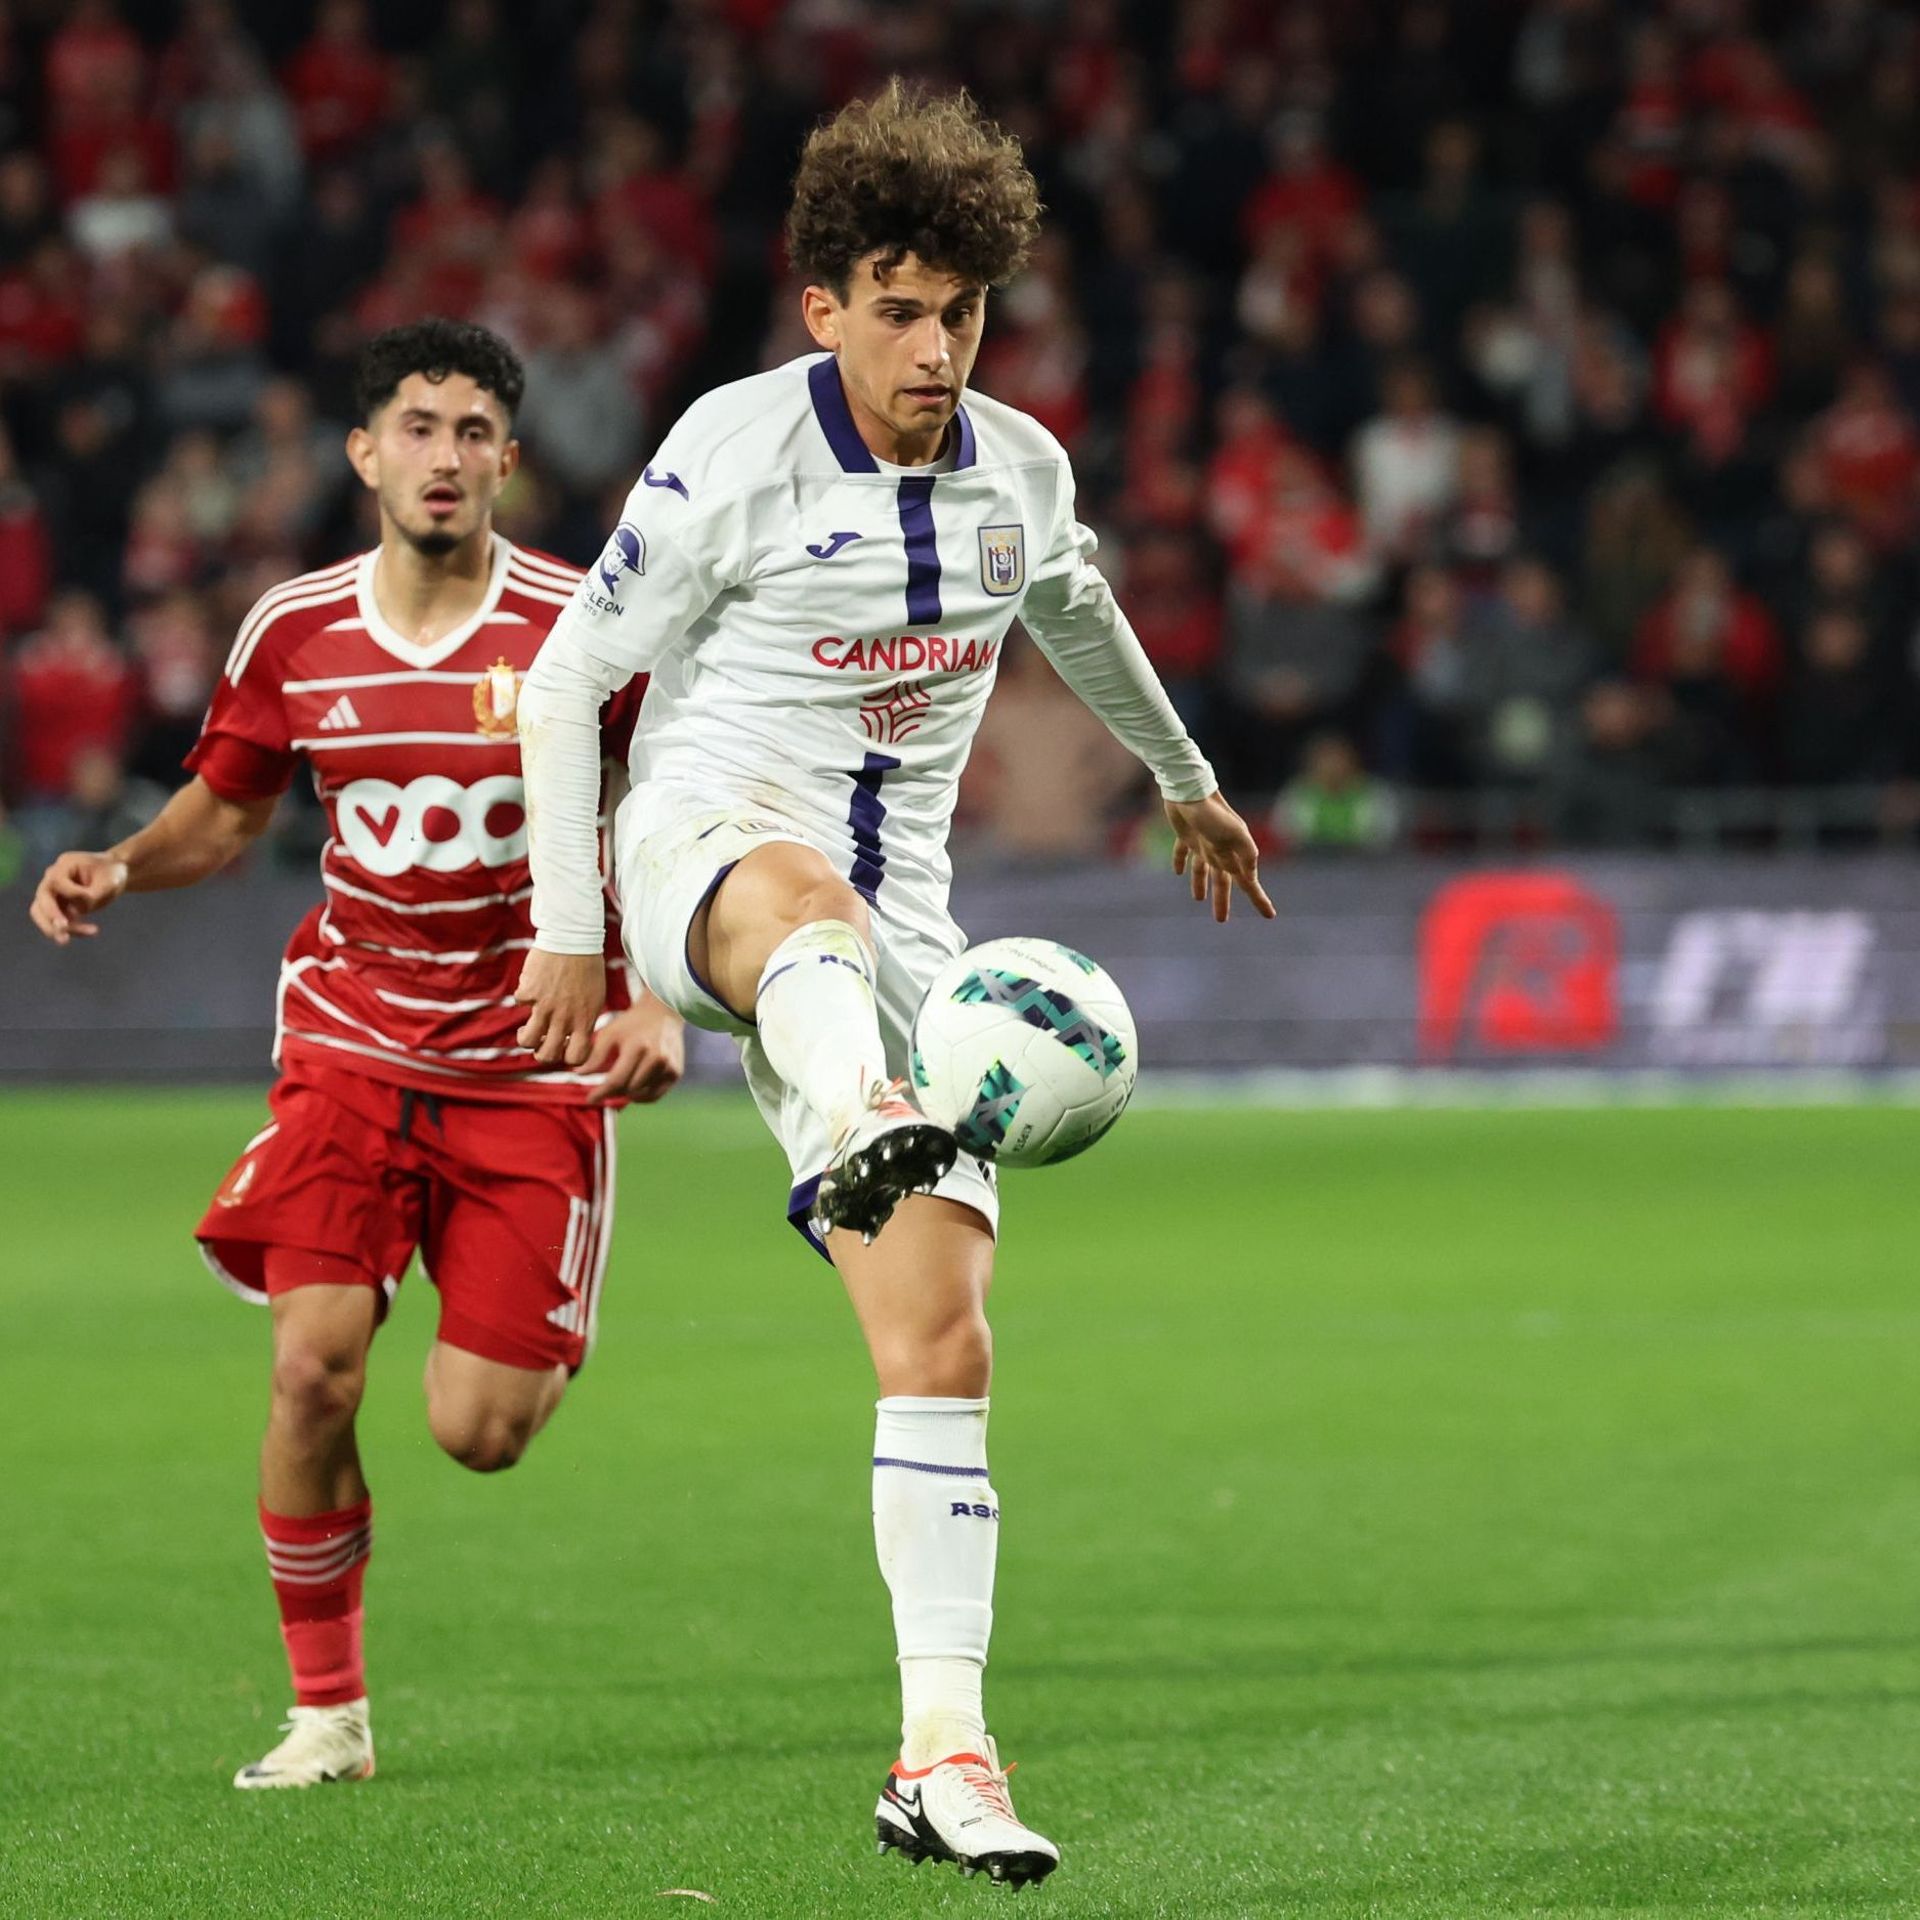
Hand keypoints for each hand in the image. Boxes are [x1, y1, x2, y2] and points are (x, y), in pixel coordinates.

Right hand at [30, 852, 128, 944]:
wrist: (114, 876)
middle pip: (41, 900)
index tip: (91, 898)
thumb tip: (75, 912)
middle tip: (63, 930)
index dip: (70, 893)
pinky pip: (56, 922)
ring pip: (42, 915)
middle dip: (50, 917)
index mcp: (64, 865)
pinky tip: (91, 932)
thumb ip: (92, 895)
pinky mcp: (59, 907)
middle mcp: (52, 879)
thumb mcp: (109, 882)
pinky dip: (71, 930)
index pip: (56, 881)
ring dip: (54, 929)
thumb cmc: (111, 874)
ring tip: (66, 941)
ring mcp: (53, 894)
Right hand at [514, 949, 606, 1066]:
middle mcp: (565, 1017)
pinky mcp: (529, 992)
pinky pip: (520, 1003)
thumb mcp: (594, 997)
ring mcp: (545, 1005)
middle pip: (547, 1055)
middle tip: (542, 1042)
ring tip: (528, 1028)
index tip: (565, 1047)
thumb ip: (583, 1019)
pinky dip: (524, 997)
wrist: (573, 937)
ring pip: (527, 1040)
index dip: (567, 1057)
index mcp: (585, 1019)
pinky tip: (532, 987)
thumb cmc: (587, 966)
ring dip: (526, 1038)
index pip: (576, 1057)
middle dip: (542, 1055)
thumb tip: (573, 1037)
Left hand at [581, 995, 685, 1104]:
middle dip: (613, 1092)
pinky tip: (634, 1090)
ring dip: (627, 1094)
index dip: (601, 1092)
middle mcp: (656, 1058)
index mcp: (637, 1047)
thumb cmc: (632, 1023)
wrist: (663, 1013)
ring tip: (620, 1086)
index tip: (590, 1099)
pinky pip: (655, 1095)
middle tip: (604, 1089)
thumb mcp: (610, 1033)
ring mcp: (669, 1066)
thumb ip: (595, 1055)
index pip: (617, 1080)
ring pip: (641, 1095)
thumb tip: (579, 1075)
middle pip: (629, 1089)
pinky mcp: (676, 1072)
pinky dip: (642, 1097)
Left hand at [1166, 791, 1275, 923]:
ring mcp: (1203, 843)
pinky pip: (1183, 853)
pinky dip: (1181, 862)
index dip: (1259, 899)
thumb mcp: (1235, 835)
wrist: (1189, 790)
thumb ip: (1245, 856)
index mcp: (1235, 852)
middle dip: (1223, 900)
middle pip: (1222, 881)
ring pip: (1203, 870)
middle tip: (1221, 920)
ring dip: (1201, 885)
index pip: (1248, 882)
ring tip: (1199, 900)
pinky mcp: (1186, 834)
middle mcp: (1221, 850)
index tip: (1269, 916)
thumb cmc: (1213, 813)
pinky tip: (1178, 872)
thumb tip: (1249, 878)